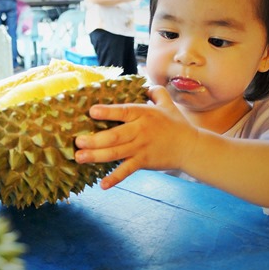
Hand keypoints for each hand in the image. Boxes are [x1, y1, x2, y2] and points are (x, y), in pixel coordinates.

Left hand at [74, 86, 198, 188]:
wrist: (191, 147)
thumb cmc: (176, 124)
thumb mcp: (167, 103)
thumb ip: (155, 92)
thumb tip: (145, 84)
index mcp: (144, 114)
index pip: (124, 111)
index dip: (108, 111)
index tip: (92, 111)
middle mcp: (140, 131)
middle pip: (115, 136)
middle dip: (94, 140)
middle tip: (77, 142)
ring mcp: (141, 148)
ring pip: (116, 153)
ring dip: (96, 156)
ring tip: (80, 158)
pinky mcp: (143, 162)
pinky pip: (127, 171)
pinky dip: (115, 178)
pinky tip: (102, 184)